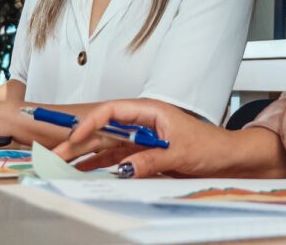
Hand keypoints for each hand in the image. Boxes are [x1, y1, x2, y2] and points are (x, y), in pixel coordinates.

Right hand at [54, 98, 285, 177]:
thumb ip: (149, 160)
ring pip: (106, 146)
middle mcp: (143, 122)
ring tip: (63, 167)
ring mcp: (142, 139)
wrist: (227, 158)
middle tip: (57, 156)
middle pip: (104, 130)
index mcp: (150, 111)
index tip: (76, 136)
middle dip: (79, 142)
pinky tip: (85, 174)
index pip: (113, 111)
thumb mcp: (179, 153)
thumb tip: (123, 168)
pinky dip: (100, 167)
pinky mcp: (144, 154)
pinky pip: (116, 159)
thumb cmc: (210, 145)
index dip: (91, 122)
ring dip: (85, 157)